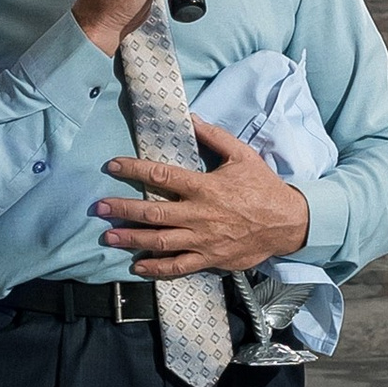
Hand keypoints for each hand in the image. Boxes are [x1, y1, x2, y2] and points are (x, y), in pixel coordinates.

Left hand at [96, 121, 311, 278]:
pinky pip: (178, 266)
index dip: (134, 169)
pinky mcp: (210, 259)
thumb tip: (190, 117)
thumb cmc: (263, 187)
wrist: (288, 222)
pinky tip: (138, 266)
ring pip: (160, 241)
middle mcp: (200, 214)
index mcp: (205, 187)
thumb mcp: (242, 155)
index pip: (162, 175)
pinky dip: (156, 268)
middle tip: (99, 208)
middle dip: (123, 209)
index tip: (112, 165)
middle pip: (153, 212)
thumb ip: (214, 136)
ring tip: (109, 237)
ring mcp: (203, 240)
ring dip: (132, 239)